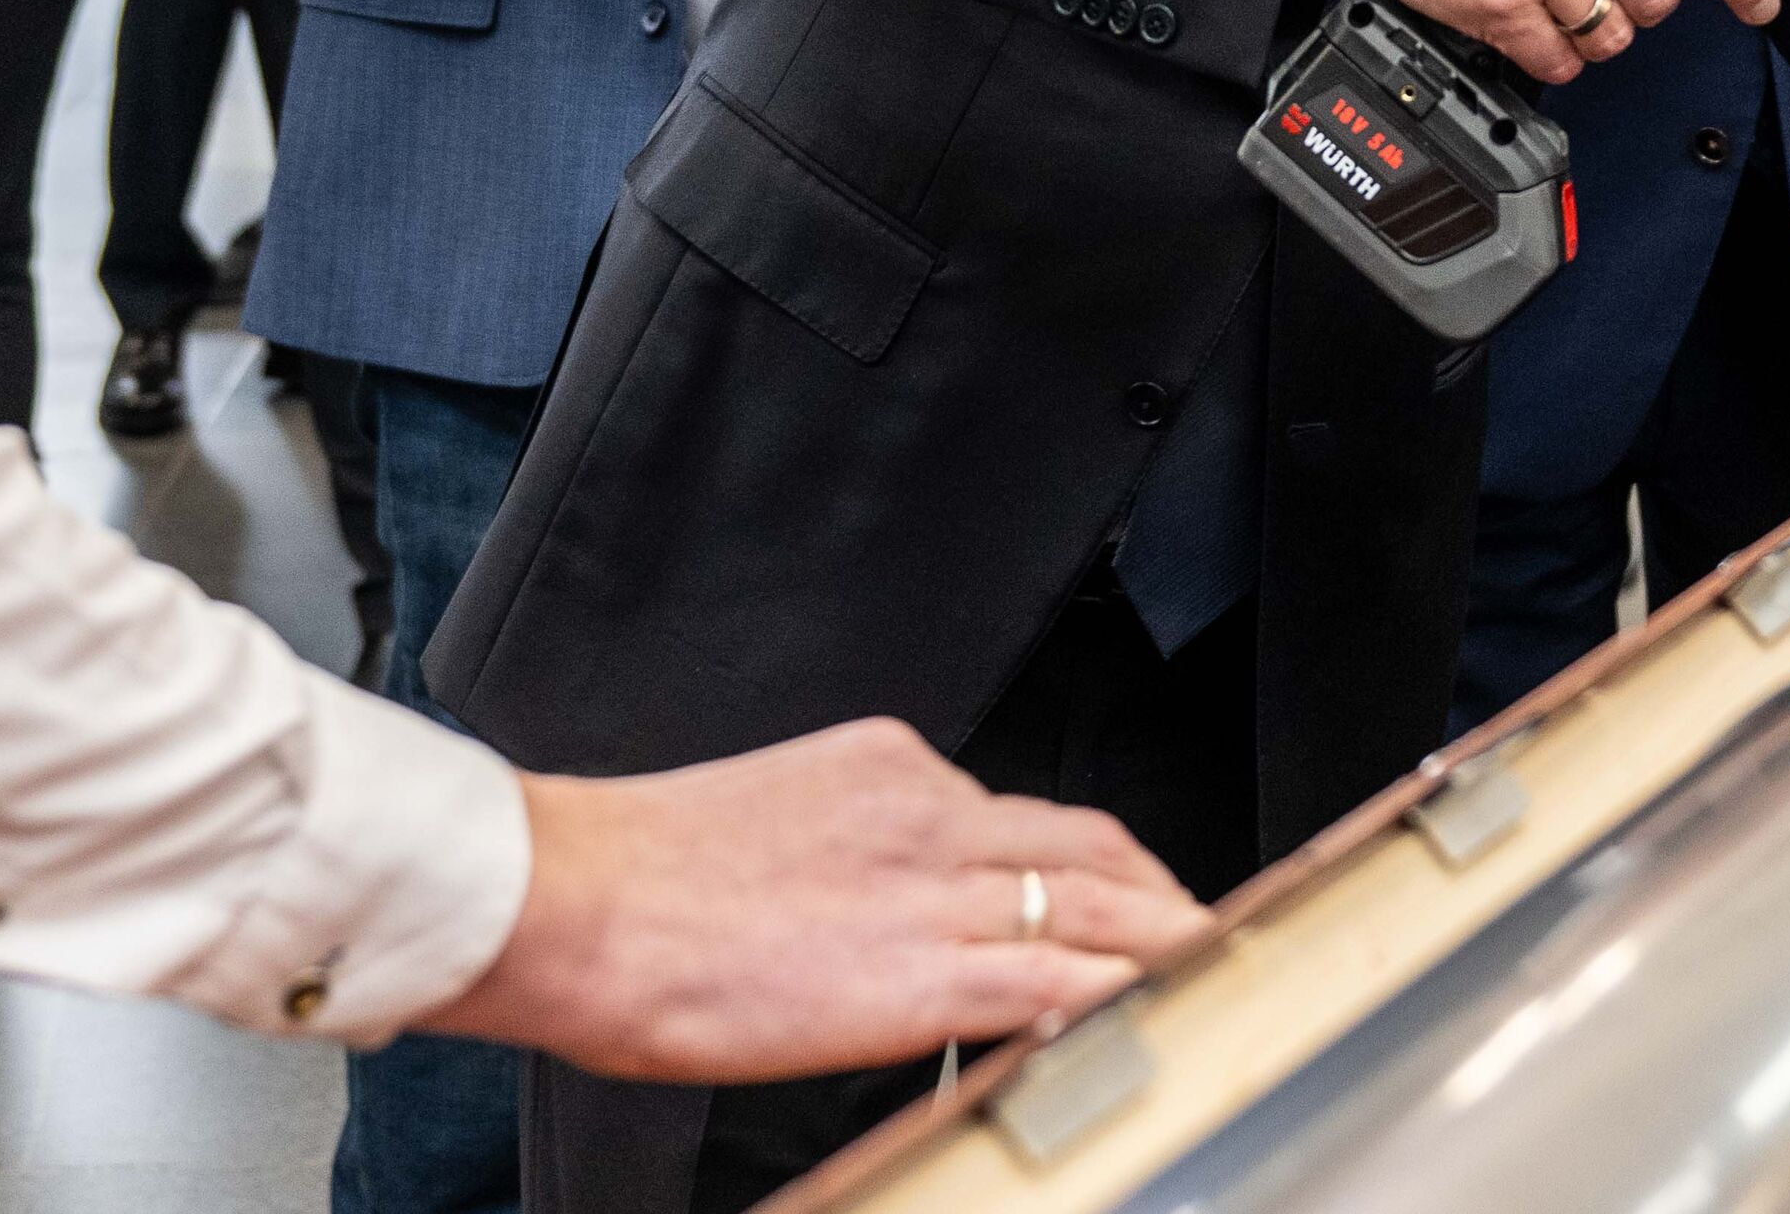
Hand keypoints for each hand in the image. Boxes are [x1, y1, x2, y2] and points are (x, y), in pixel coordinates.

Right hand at [426, 720, 1200, 1083]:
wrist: (578, 904)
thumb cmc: (635, 883)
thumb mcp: (769, 825)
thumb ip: (845, 850)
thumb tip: (868, 906)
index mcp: (887, 768)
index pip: (1021, 809)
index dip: (1090, 855)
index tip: (1119, 885)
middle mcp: (930, 812)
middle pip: (1090, 843)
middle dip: (1158, 890)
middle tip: (1205, 928)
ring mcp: (935, 891)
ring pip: (1096, 909)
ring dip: (1165, 944)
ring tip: (1211, 975)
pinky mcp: (925, 974)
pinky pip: (1057, 986)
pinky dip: (1118, 1001)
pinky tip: (1150, 1021)